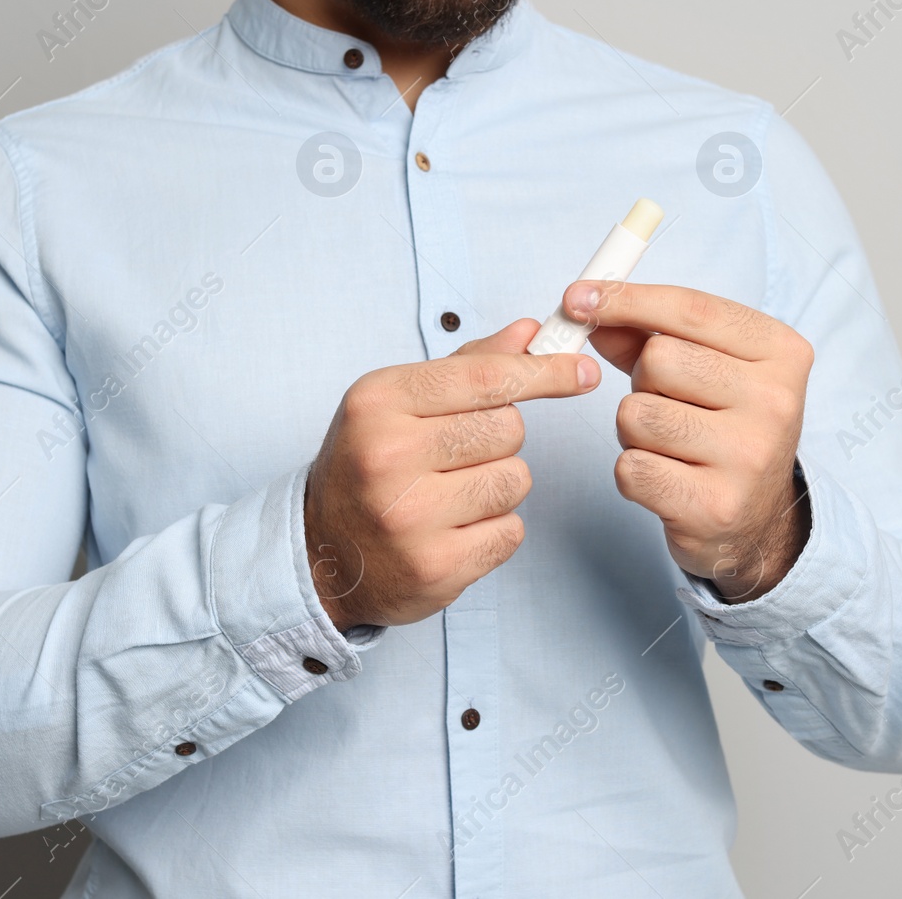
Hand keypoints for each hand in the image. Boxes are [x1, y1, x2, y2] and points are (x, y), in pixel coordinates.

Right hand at [304, 319, 598, 629]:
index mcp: (378, 402)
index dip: (544, 373)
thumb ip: (466, 366)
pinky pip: (511, 531)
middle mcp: (389, 455)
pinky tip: (452, 530)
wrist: (320, 553)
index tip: (581, 371)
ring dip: (498, 485)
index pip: (487, 377)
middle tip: (457, 454)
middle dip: (499, 439)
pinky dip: (493, 530)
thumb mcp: (397, 402)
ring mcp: (411, 516)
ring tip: (451, 494)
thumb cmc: (365, 467)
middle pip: (508, 428)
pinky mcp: (435, 566)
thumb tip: (528, 334)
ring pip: (516, 480)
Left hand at [564, 281, 813, 602]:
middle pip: (658, 359)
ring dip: (633, 431)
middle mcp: (775, 402)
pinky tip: (666, 479)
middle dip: (642, 381)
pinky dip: (633, 472)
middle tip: (666, 404)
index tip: (577, 298)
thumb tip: (586, 307)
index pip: (691, 309)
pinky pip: (630, 467)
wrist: (758, 520)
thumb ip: (646, 336)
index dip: (626, 299)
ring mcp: (749, 457)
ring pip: (636, 414)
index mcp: (781, 352)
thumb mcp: (705, 370)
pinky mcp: (715, 507)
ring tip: (668, 446)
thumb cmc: (723, 429)